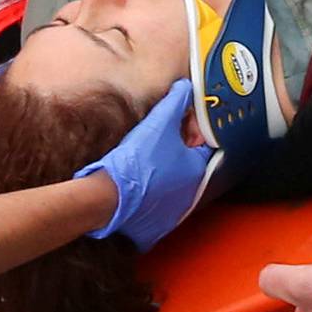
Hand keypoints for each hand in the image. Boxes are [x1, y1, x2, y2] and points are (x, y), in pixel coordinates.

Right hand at [80, 80, 213, 250]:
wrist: (109, 196)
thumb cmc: (137, 161)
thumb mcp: (158, 123)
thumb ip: (176, 102)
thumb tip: (185, 87)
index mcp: (197, 170)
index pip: (202, 144)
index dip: (189, 131)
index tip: (175, 125)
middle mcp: (191, 193)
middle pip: (188, 165)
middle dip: (177, 151)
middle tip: (158, 141)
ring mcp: (174, 212)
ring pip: (174, 185)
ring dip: (165, 173)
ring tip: (145, 161)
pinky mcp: (157, 224)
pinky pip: (158, 204)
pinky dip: (152, 194)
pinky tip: (138, 183)